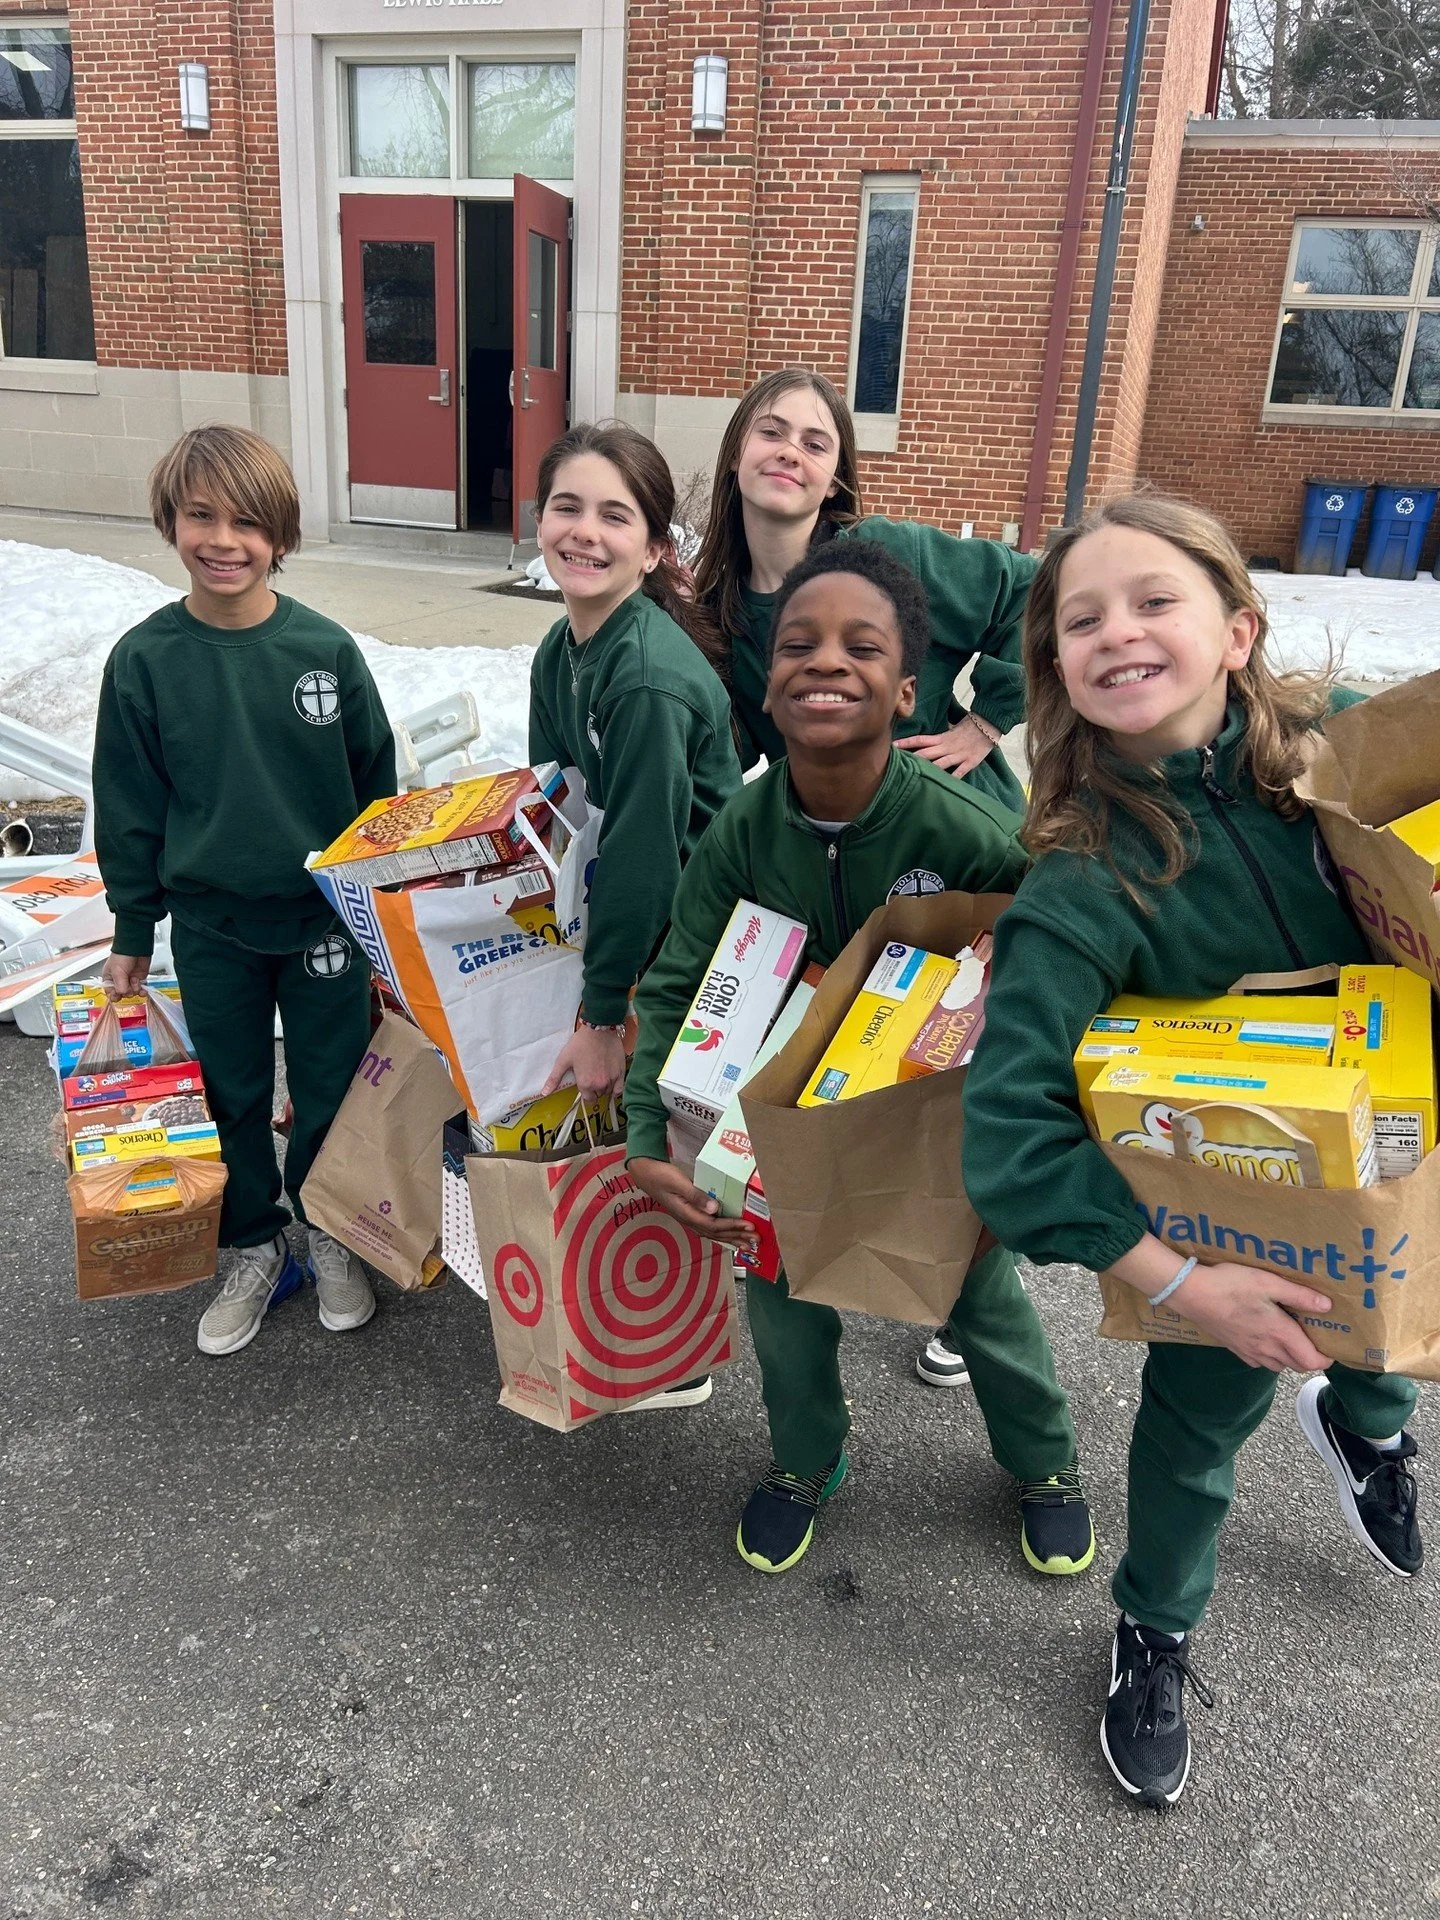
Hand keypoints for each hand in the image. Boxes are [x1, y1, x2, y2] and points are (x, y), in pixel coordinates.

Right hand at [102, 953, 150, 998]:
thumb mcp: (117, 971)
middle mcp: (119, 980)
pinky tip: (143, 990)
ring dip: (135, 989)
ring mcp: (130, 980)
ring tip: (135, 981)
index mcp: (109, 978)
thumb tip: (122, 993)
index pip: (110, 992)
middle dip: (126, 992)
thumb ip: (119, 985)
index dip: (114, 995)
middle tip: (128, 986)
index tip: (118, 996)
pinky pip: (141, 989)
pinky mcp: (139, 979)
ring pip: (132, 993)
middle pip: (122, 994)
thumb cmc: (122, 955)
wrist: (136, 948)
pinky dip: (142, 991)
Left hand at [542, 1024, 626, 1103]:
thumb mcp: (564, 1060)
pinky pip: (619, 1089)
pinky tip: (612, 1081)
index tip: (585, 1085)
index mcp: (585, 1084)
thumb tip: (544, 1092)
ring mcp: (612, 1079)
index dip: (586, 1093)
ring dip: (605, 1087)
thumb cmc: (581, 1043)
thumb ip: (554, 1078)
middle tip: (592, 1076)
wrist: (599, 1030)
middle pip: (598, 1095)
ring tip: (600, 1075)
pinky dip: (616, 1088)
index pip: (587, 1099)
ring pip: (609, 1091)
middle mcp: (599, 1085)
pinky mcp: (621, 1072)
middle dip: (595, 1089)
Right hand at [629, 1156, 758, 1248]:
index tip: (748, 1226)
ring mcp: (689, 1218)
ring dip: (731, 1238)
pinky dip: (722, 1233)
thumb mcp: (677, 1182)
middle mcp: (689, 1220)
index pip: (714, 1225)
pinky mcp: (690, 1214)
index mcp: (687, 1214)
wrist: (644, 1173)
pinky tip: (730, 1235)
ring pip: (713, 1233)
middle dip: (737, 1236)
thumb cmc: (660, 1176)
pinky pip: (709, 1228)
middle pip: (716, 1233)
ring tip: (748, 1243)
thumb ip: (695, 1195)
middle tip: (756, 1239)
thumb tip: (715, 1209)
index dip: (732, 1226)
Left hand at [897, 714, 994, 777]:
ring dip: (928, 770)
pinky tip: (943, 786)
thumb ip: (938, 738)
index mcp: (941, 738)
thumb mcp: (951, 729)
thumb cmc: (969, 727)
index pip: (920, 739)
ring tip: (915, 777)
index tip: (893, 746)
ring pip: (940, 764)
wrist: (989, 723)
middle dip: (912, 759)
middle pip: (926, 753)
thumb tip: (924, 741)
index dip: (906, 743)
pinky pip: (959, 772)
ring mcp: (958, 755)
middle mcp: (947, 747)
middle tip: (897, 764)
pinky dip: (952, 779)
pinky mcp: (970, 762)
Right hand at [1155, 1260, 1332, 1372]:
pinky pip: (1259, 1362)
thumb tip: (1327, 1307)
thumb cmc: (1231, 1285)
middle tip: (1313, 1338)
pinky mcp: (1234, 1349)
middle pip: (1297, 1366)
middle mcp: (1266, 1348)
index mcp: (1279, 1333)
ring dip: (1289, 1358)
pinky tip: (1265, 1339)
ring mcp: (1249, 1351)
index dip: (1326, 1358)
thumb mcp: (1269, 1282)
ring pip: (1278, 1366)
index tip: (1331, 1346)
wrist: (1192, 1294)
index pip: (1311, 1361)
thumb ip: (1299, 1295)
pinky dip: (1269, 1357)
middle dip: (1310, 1357)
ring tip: (1291, 1338)